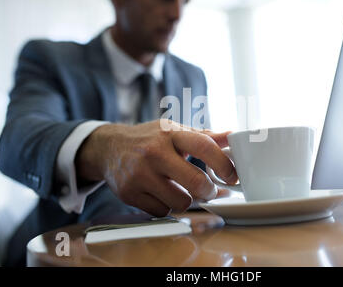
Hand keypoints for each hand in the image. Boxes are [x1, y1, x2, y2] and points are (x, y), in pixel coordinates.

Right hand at [75, 120, 237, 216]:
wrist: (109, 148)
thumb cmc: (149, 139)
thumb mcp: (174, 131)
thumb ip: (205, 136)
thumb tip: (233, 136)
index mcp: (170, 133)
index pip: (204, 146)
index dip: (224, 164)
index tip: (231, 176)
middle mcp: (154, 152)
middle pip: (195, 182)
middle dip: (210, 191)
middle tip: (210, 189)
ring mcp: (140, 174)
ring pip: (180, 202)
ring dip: (186, 200)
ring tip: (181, 189)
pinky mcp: (129, 193)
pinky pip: (162, 211)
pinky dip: (166, 206)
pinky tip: (161, 193)